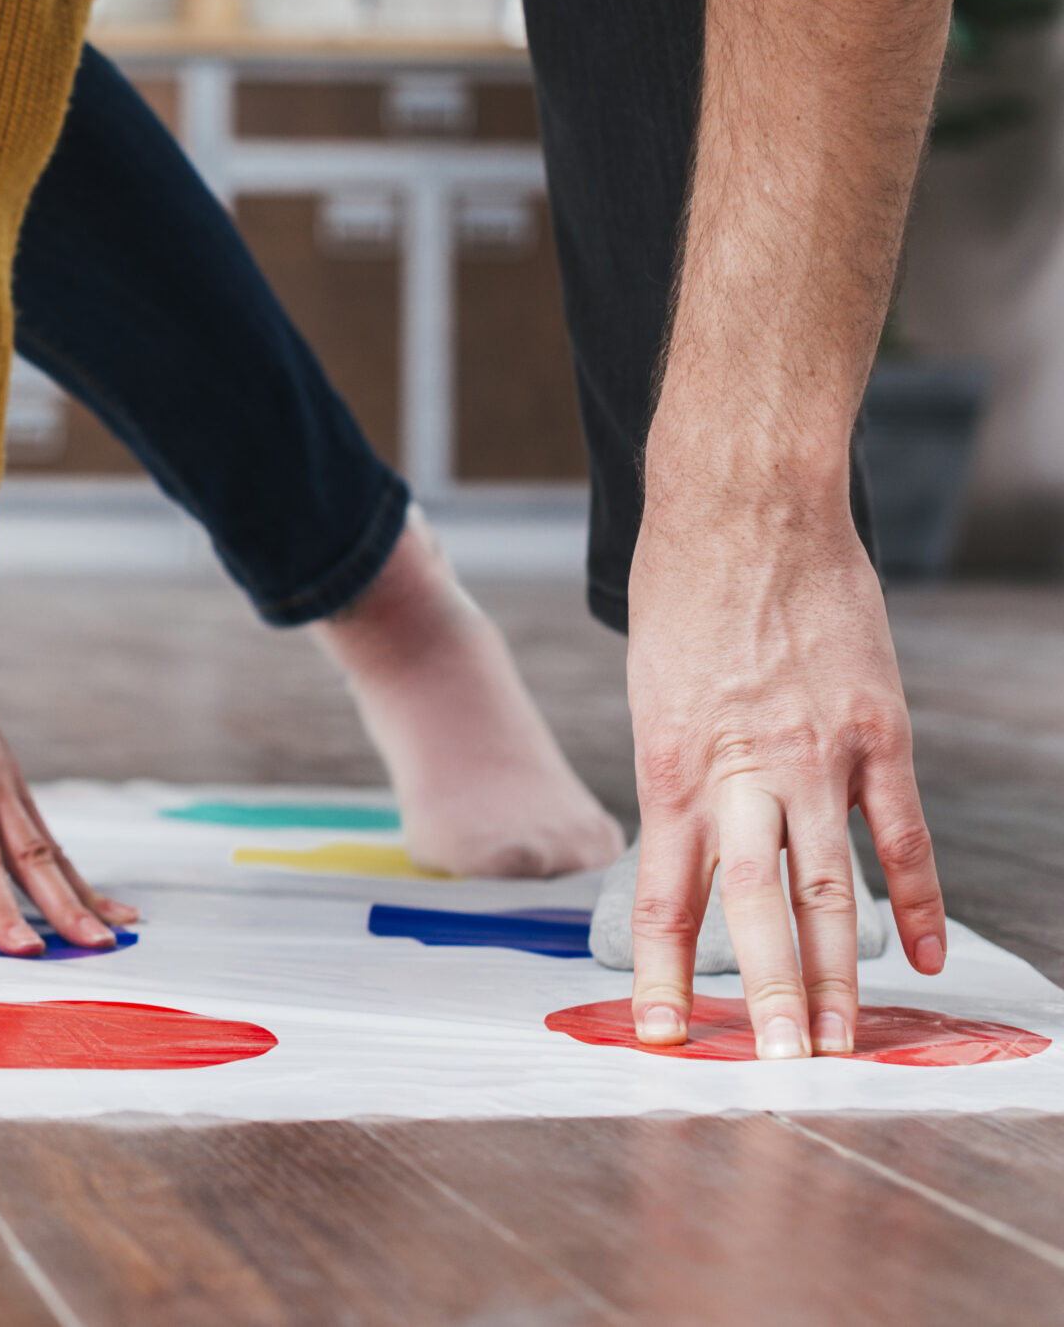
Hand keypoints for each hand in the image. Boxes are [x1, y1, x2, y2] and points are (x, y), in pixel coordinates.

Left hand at [624, 494, 943, 1059]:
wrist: (742, 510)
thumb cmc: (682, 597)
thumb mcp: (654, 697)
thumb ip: (682, 778)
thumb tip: (694, 847)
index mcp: (671, 770)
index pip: (663, 895)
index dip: (662, 972)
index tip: (661, 1036)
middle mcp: (741, 774)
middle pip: (751, 907)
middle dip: (762, 995)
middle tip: (776, 1068)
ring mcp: (816, 756)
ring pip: (829, 884)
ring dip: (835, 970)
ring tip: (839, 1042)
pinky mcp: (878, 731)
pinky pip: (901, 833)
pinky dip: (916, 898)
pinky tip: (923, 959)